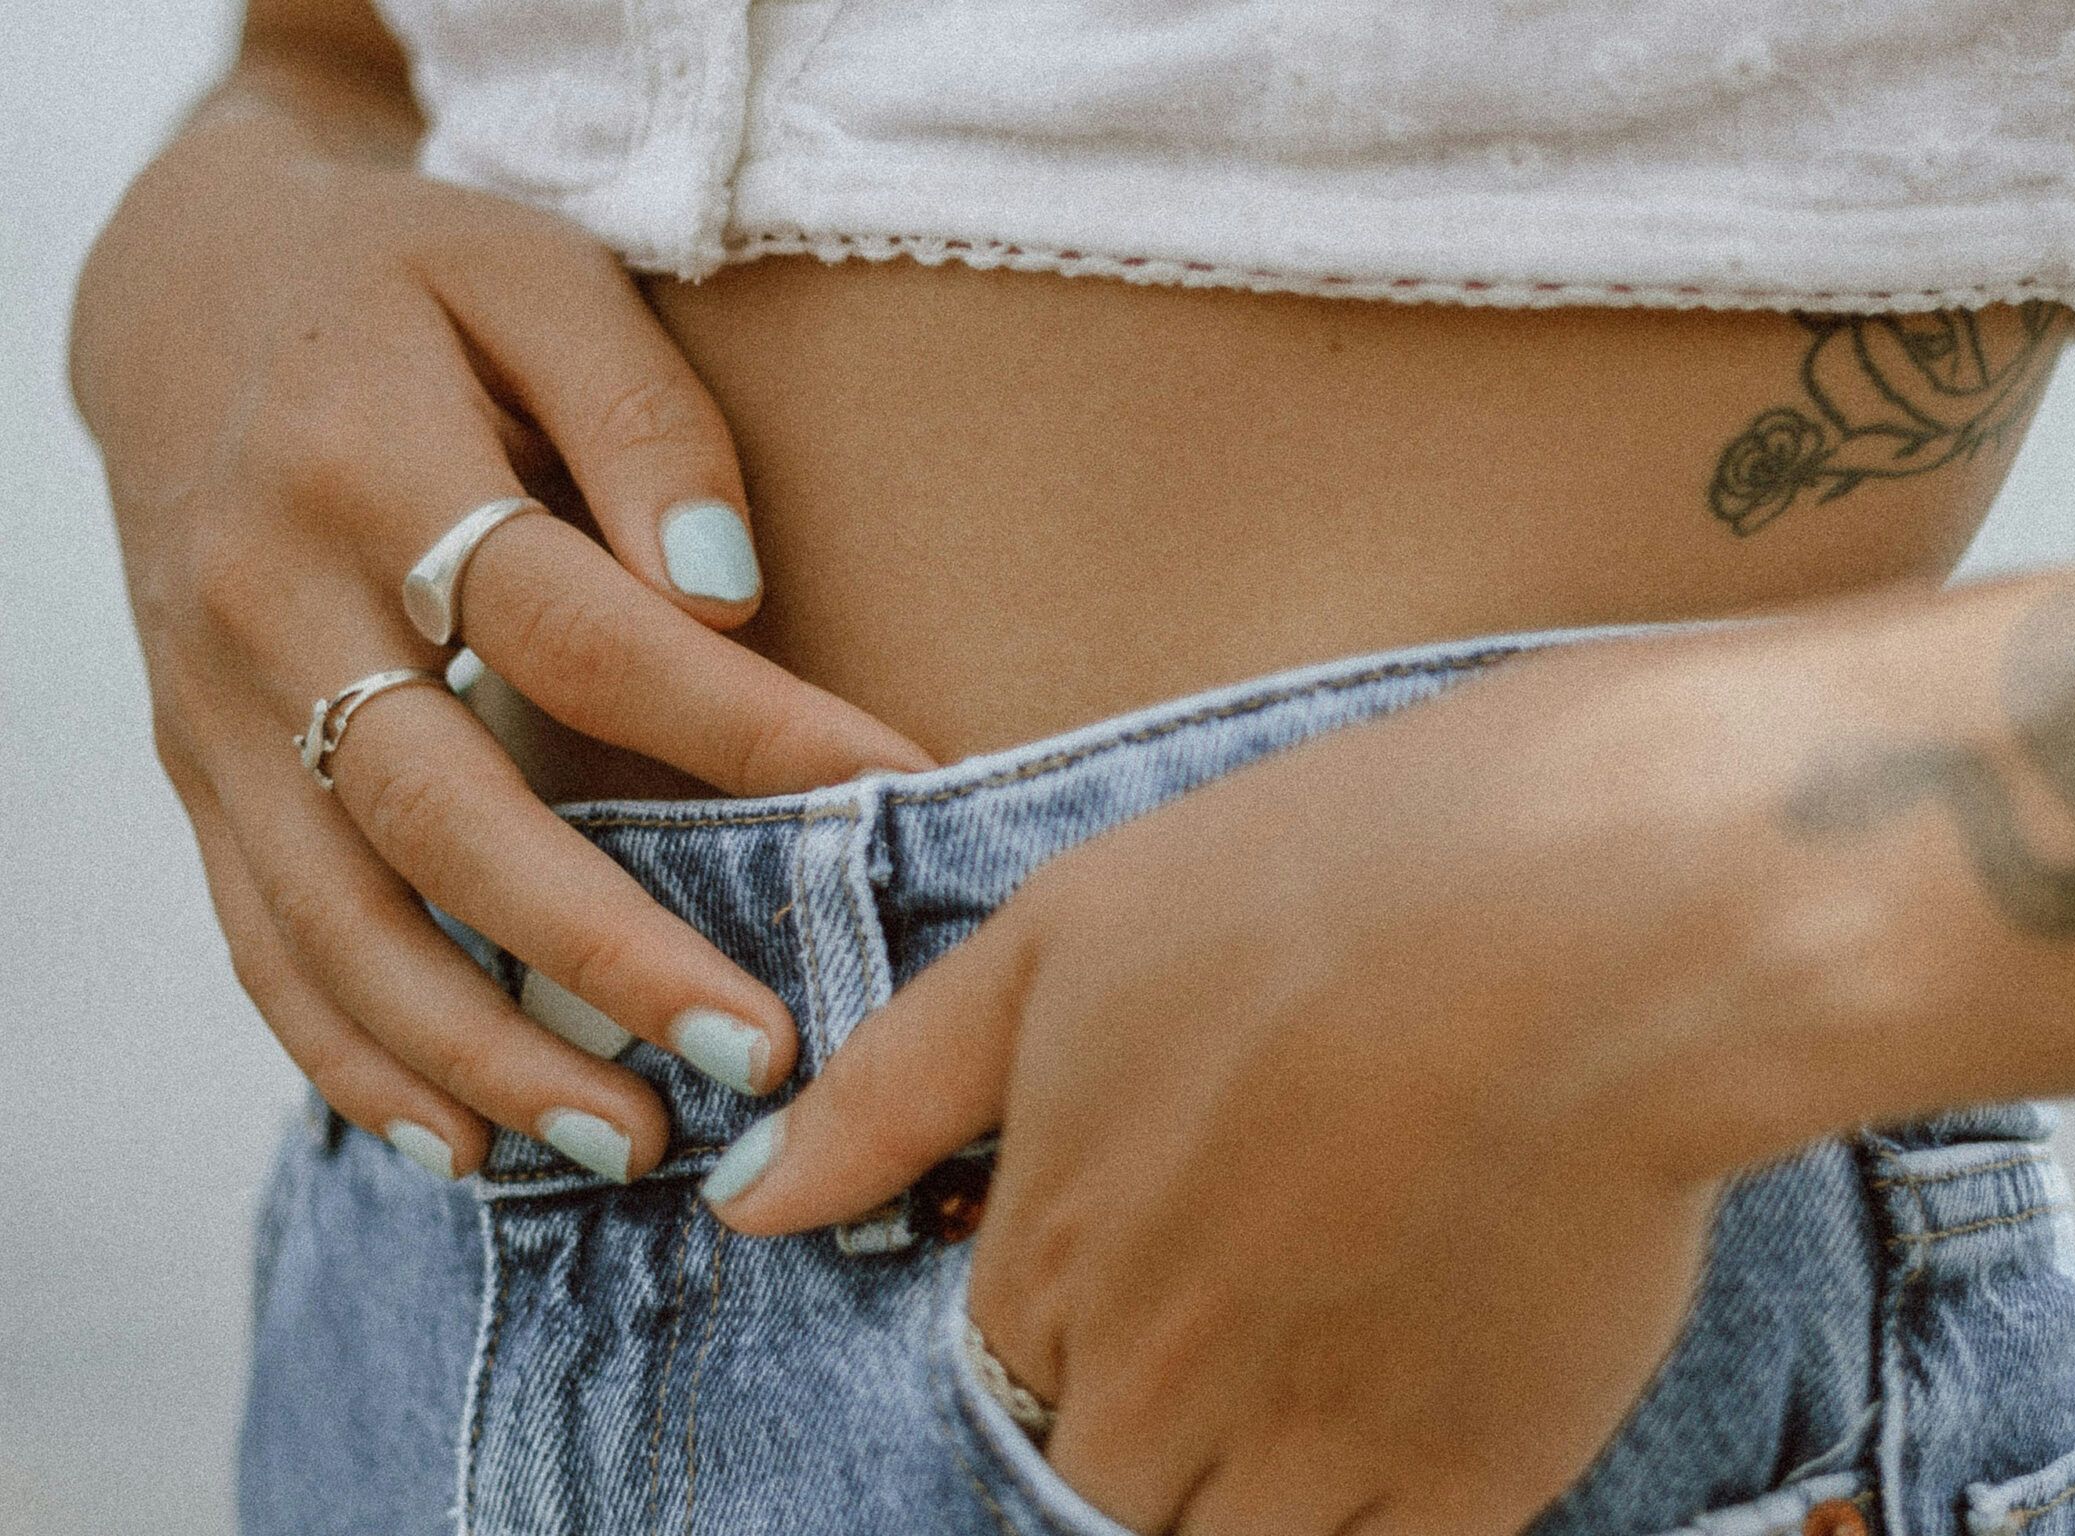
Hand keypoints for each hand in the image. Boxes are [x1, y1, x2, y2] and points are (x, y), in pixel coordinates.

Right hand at [69, 97, 931, 1180]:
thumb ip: (647, 421)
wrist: (182, 294)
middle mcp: (269, 601)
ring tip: (634, 1146)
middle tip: (757, 1052)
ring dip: (483, 1053)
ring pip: (339, 919)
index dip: (742, 724)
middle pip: (445, 812)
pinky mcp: (198, 771)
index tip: (895, 794)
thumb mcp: (538, 279)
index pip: (578, 629)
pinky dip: (355, 1058)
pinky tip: (465, 1145)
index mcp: (369, 459)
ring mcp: (215, 706)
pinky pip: (264, 942)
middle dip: (604, 950)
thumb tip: (728, 597)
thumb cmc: (414, 285)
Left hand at [706, 643, 1804, 1534]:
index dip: (1078, 1332)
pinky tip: (1412, 1423)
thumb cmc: (1328, 880)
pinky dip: (1369, 1525)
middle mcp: (1160, 1377)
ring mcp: (1314, 1444)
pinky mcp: (1470, 1481)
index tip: (1160, 1267)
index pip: (1008, 1383)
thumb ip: (896, 1087)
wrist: (1599, 910)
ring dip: (1248, 1491)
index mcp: (1055, 1248)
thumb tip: (745, 1206)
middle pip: (1105, 1489)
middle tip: (1261, 1303)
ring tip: (1333, 1362)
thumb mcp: (1067, 932)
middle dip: (1153, 1426)